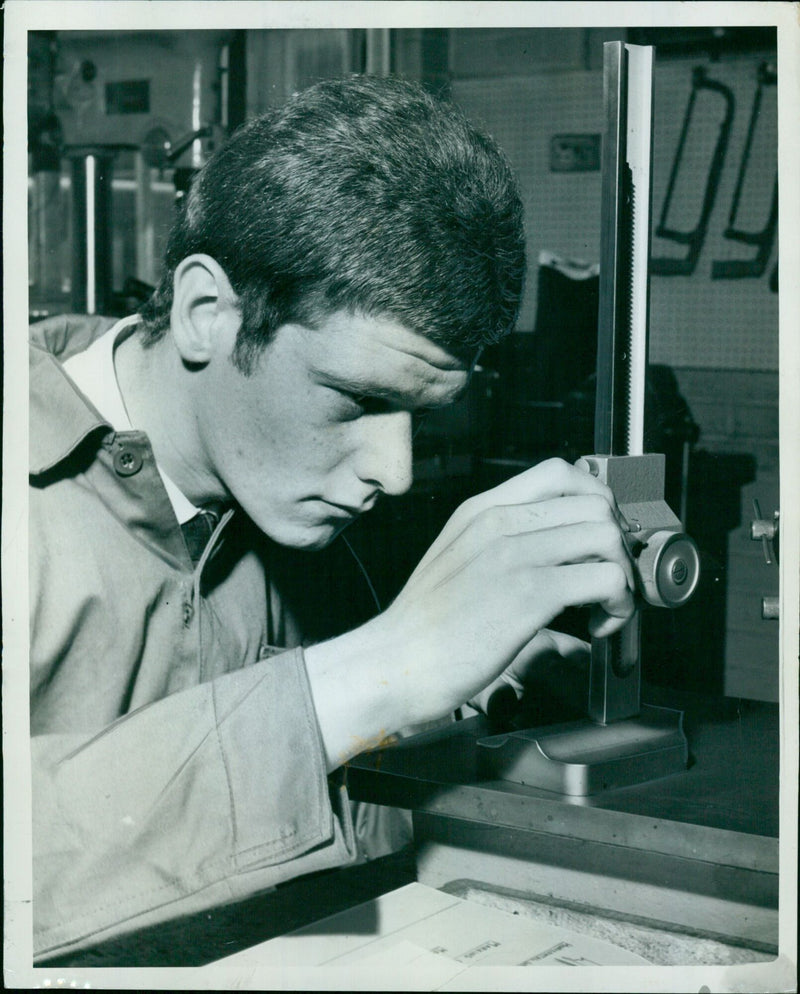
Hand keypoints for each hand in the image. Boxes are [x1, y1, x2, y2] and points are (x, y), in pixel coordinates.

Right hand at [306, 458, 635, 767]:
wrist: (393, 663)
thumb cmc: (424, 627)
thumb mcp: (455, 561)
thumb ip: (498, 544)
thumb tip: (557, 556)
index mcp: (480, 510)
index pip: (560, 471)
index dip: (595, 500)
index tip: (598, 539)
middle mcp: (498, 521)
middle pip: (594, 504)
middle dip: (616, 546)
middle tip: (607, 581)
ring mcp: (513, 554)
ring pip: (607, 537)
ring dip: (621, 576)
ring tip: (604, 607)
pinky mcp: (530, 593)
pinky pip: (606, 580)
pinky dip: (617, 606)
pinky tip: (598, 627)